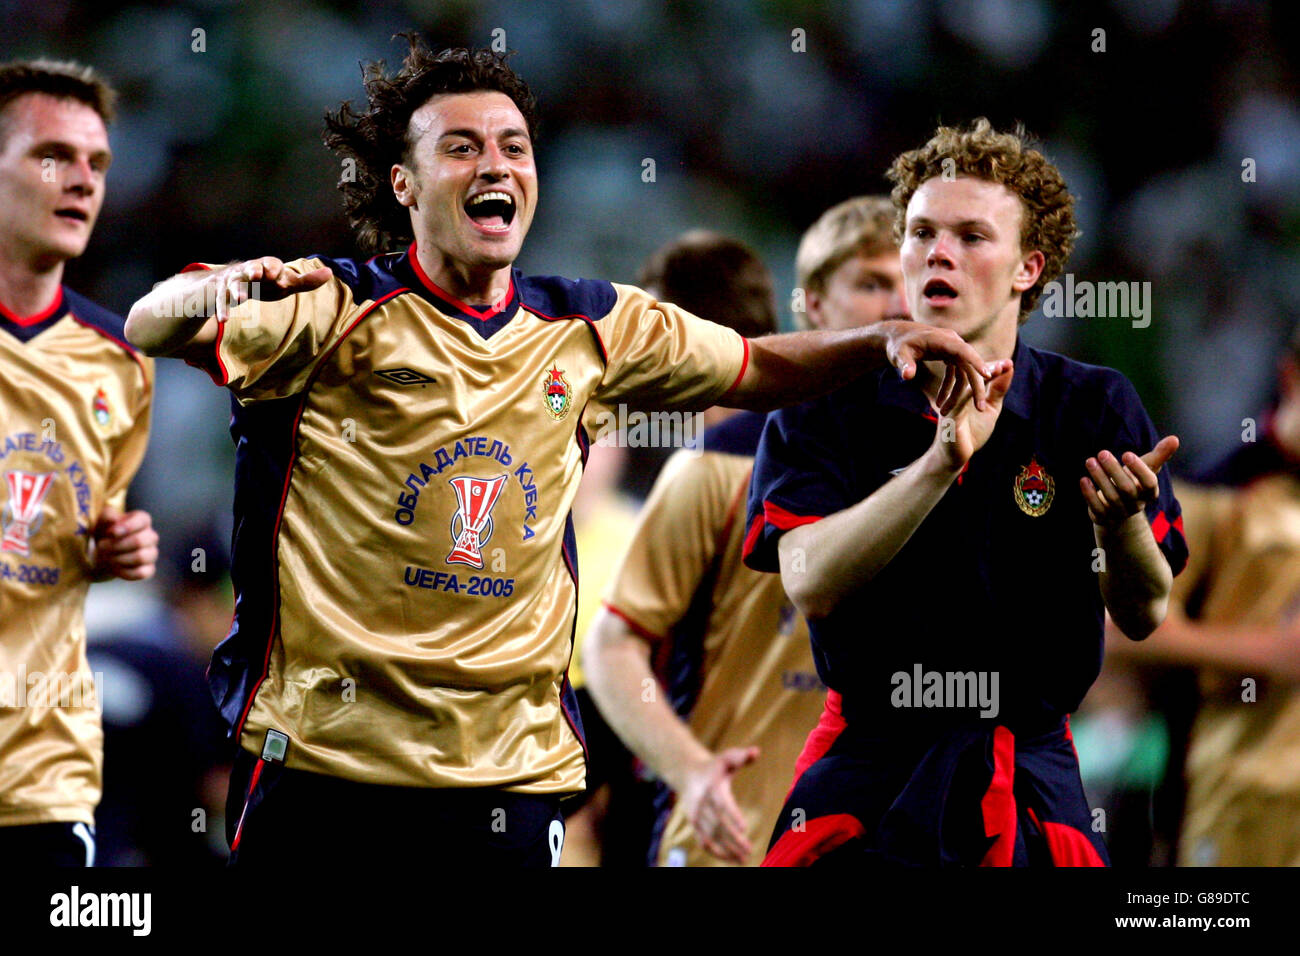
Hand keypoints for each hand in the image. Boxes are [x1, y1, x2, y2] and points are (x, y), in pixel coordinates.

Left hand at [91, 507, 158, 580]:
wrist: (104, 552)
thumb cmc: (105, 533)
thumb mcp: (102, 521)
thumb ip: (108, 516)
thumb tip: (115, 520)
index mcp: (142, 520)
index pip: (142, 520)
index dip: (127, 527)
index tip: (110, 533)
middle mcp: (151, 536)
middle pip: (140, 541)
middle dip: (116, 545)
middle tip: (101, 546)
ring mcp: (152, 553)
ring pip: (141, 557)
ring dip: (118, 559)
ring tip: (106, 558)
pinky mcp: (149, 569)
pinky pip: (141, 573)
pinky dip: (124, 572)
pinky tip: (114, 568)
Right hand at [214, 257, 331, 321]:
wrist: (235, 281)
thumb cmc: (268, 282)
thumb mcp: (287, 282)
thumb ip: (307, 280)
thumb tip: (330, 272)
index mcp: (266, 266)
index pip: (271, 263)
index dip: (273, 268)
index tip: (276, 275)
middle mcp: (249, 270)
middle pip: (251, 268)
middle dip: (253, 270)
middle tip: (256, 275)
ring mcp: (234, 280)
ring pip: (234, 284)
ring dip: (236, 291)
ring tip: (239, 299)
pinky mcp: (222, 291)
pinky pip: (221, 300)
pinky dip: (222, 309)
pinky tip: (223, 319)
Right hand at [678, 746, 758, 863]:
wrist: (687, 773)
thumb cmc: (714, 767)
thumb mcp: (726, 758)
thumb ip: (741, 756)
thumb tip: (755, 752)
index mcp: (712, 787)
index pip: (722, 804)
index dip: (733, 816)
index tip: (744, 828)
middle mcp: (702, 803)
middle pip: (718, 824)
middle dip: (733, 839)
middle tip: (749, 849)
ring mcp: (696, 816)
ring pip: (711, 836)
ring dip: (726, 850)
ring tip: (743, 860)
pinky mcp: (694, 824)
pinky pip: (703, 841)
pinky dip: (716, 852)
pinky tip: (731, 860)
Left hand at [881, 322, 996, 410]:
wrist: (896, 336)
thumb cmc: (897, 344)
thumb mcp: (898, 354)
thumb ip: (904, 364)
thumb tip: (907, 376)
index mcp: (942, 339)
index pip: (963, 351)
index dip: (976, 362)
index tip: (987, 375)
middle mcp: (952, 343)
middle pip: (970, 365)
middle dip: (976, 387)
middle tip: (980, 408)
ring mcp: (952, 349)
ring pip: (964, 373)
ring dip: (958, 393)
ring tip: (946, 413)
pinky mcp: (950, 355)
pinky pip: (956, 373)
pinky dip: (950, 388)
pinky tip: (941, 403)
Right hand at [929, 361, 1014, 470]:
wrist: (956, 456)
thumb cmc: (972, 431)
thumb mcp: (990, 408)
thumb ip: (997, 390)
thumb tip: (1008, 368)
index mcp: (962, 390)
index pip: (975, 373)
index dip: (991, 367)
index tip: (1007, 363)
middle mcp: (953, 393)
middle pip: (968, 374)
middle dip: (987, 368)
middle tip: (1004, 364)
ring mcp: (949, 403)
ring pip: (964, 384)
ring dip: (982, 377)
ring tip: (997, 371)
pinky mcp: (949, 416)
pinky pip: (959, 401)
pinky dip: (972, 392)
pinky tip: (984, 387)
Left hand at [1080, 435, 1178, 528]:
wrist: (1117, 508)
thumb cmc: (1133, 482)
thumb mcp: (1145, 468)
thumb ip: (1159, 455)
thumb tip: (1175, 438)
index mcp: (1150, 493)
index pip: (1149, 483)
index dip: (1139, 469)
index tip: (1126, 453)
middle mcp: (1137, 505)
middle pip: (1127, 489)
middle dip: (1114, 470)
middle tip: (1102, 453)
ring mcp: (1120, 513)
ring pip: (1111, 497)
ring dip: (1099, 477)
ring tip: (1090, 461)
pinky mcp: (1104, 518)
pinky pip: (1097, 508)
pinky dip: (1089, 494)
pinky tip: (1083, 479)